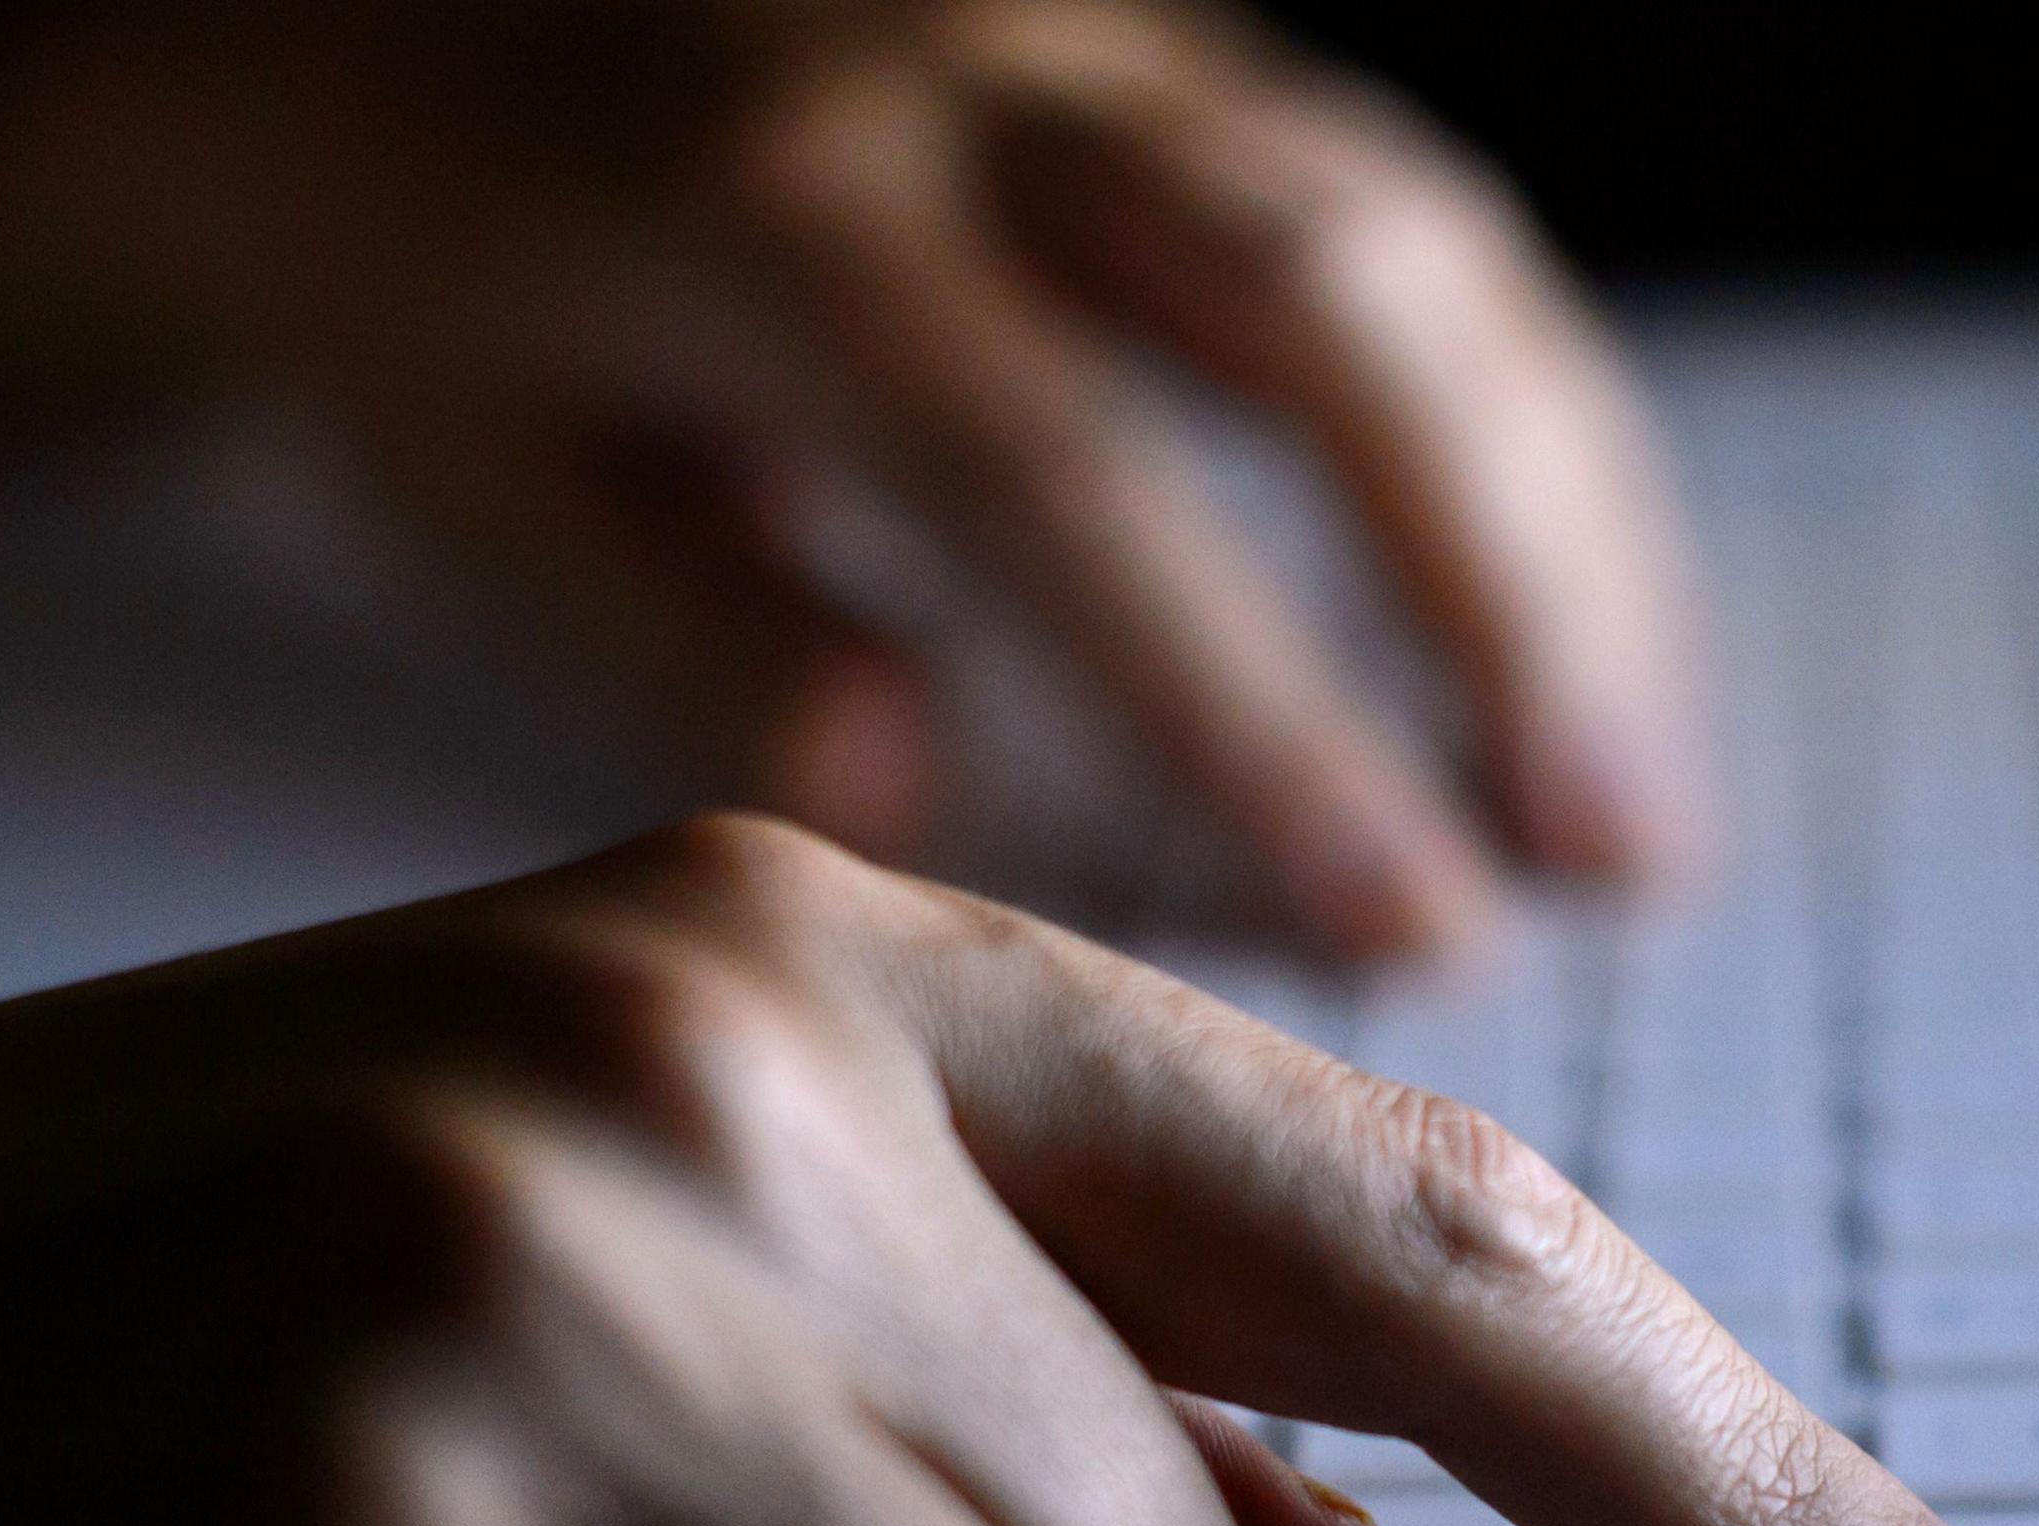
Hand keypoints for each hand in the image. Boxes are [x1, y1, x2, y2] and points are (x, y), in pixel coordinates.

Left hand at [0, 0, 1699, 955]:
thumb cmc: (407, 265)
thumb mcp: (464, 469)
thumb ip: (691, 628)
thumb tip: (912, 784)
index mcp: (766, 213)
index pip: (1070, 480)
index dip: (1262, 714)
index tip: (1409, 924)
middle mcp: (966, 80)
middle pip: (1330, 305)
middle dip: (1513, 594)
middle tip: (1610, 852)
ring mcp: (1090, 35)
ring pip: (1415, 237)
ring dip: (1565, 519)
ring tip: (1631, 782)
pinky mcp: (1165, 41)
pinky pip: (1402, 206)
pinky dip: (1518, 418)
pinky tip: (1569, 600)